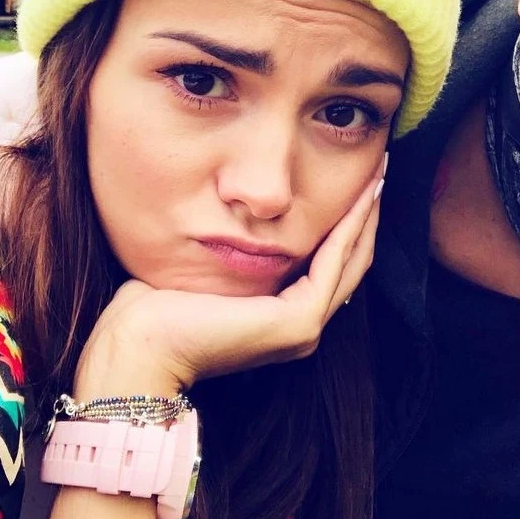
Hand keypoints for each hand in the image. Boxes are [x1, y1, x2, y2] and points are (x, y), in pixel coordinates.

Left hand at [73, 160, 384, 399]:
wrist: (139, 345)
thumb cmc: (153, 308)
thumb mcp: (204, 268)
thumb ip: (232, 248)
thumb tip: (235, 212)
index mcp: (282, 320)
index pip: (328, 266)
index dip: (347, 225)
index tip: (356, 184)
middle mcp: (302, 327)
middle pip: (350, 263)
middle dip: (366, 217)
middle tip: (380, 172)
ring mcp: (305, 328)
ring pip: (351, 261)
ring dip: (367, 217)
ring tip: (378, 177)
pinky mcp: (300, 321)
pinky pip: (334, 263)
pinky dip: (351, 227)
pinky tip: (360, 196)